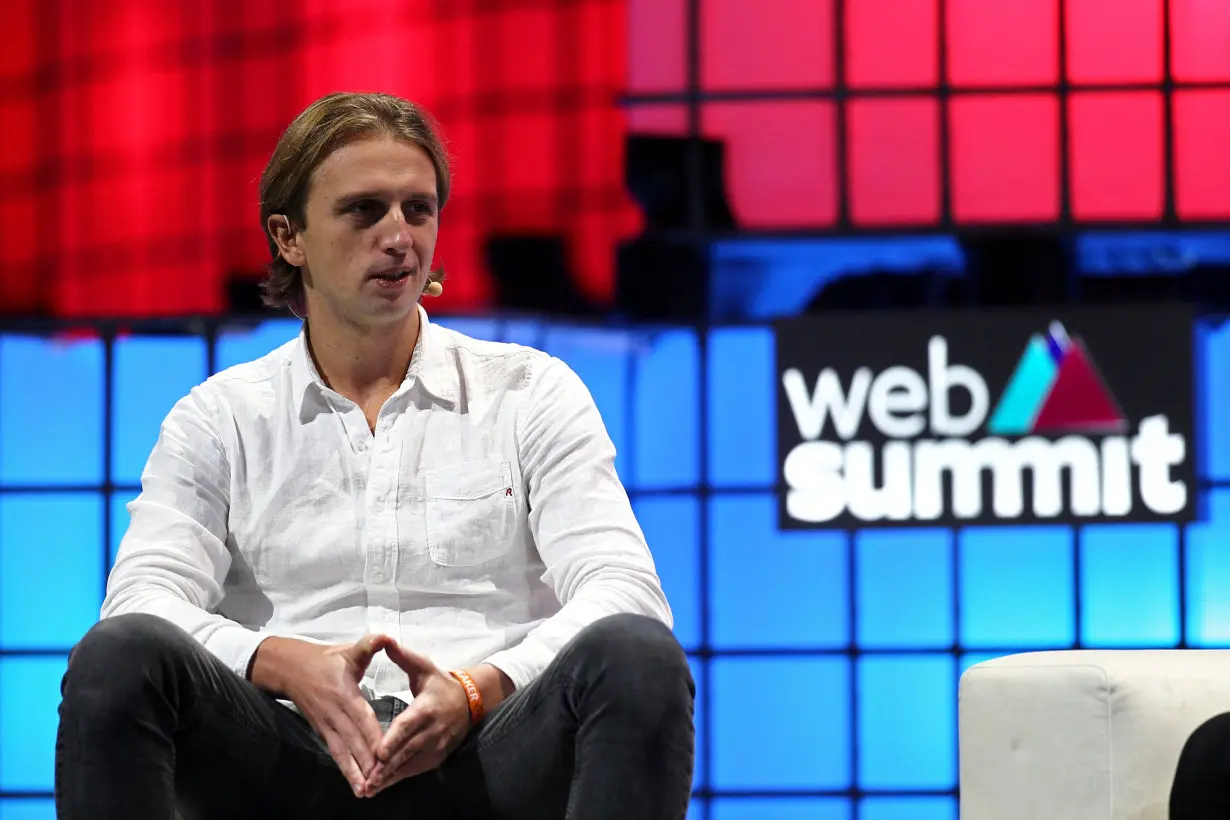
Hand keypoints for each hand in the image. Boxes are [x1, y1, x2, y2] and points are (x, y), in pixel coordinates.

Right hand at [252, 634, 391, 796]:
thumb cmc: (326, 659)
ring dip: (354, 772)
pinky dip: (345, 769)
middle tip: (380, 782)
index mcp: (344, 694)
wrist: (291, 668)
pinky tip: (355, 784)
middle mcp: (335, 714)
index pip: (362, 719)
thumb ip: (368, 645)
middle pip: (354, 741)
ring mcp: (327, 725)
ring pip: (343, 752)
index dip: (373, 736)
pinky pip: (335, 753)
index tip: (385, 754)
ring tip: (366, 792)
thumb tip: (385, 636)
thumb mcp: (348, 650)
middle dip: (366, 762)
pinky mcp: (322, 732)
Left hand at [363, 641, 471, 796]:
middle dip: (386, 767)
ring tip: (370, 788)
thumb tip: (385, 640)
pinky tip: (383, 785)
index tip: (379, 753)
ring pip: (410, 765)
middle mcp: (432, 731)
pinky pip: (416, 769)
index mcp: (426, 708)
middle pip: (406, 751)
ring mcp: (436, 746)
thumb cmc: (440, 683)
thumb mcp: (424, 667)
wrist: (470, 701)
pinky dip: (399, 778)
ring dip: (390, 778)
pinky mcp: (437, 757)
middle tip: (367, 780)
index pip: (407, 726)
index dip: (393, 740)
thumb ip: (403, 657)